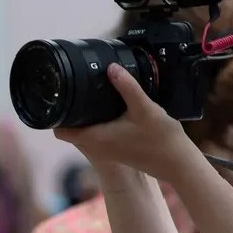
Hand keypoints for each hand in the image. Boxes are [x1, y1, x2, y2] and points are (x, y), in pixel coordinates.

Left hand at [54, 64, 199, 181]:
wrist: (178, 163)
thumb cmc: (161, 139)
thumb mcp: (145, 108)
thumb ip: (128, 87)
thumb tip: (111, 68)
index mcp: (95, 139)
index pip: (60, 131)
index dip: (54, 116)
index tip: (58, 97)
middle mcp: (96, 147)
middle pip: (69, 130)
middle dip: (68, 112)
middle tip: (71, 90)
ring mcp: (105, 150)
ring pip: (83, 132)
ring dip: (82, 117)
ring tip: (86, 95)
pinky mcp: (115, 149)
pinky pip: (96, 134)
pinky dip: (95, 122)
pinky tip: (106, 107)